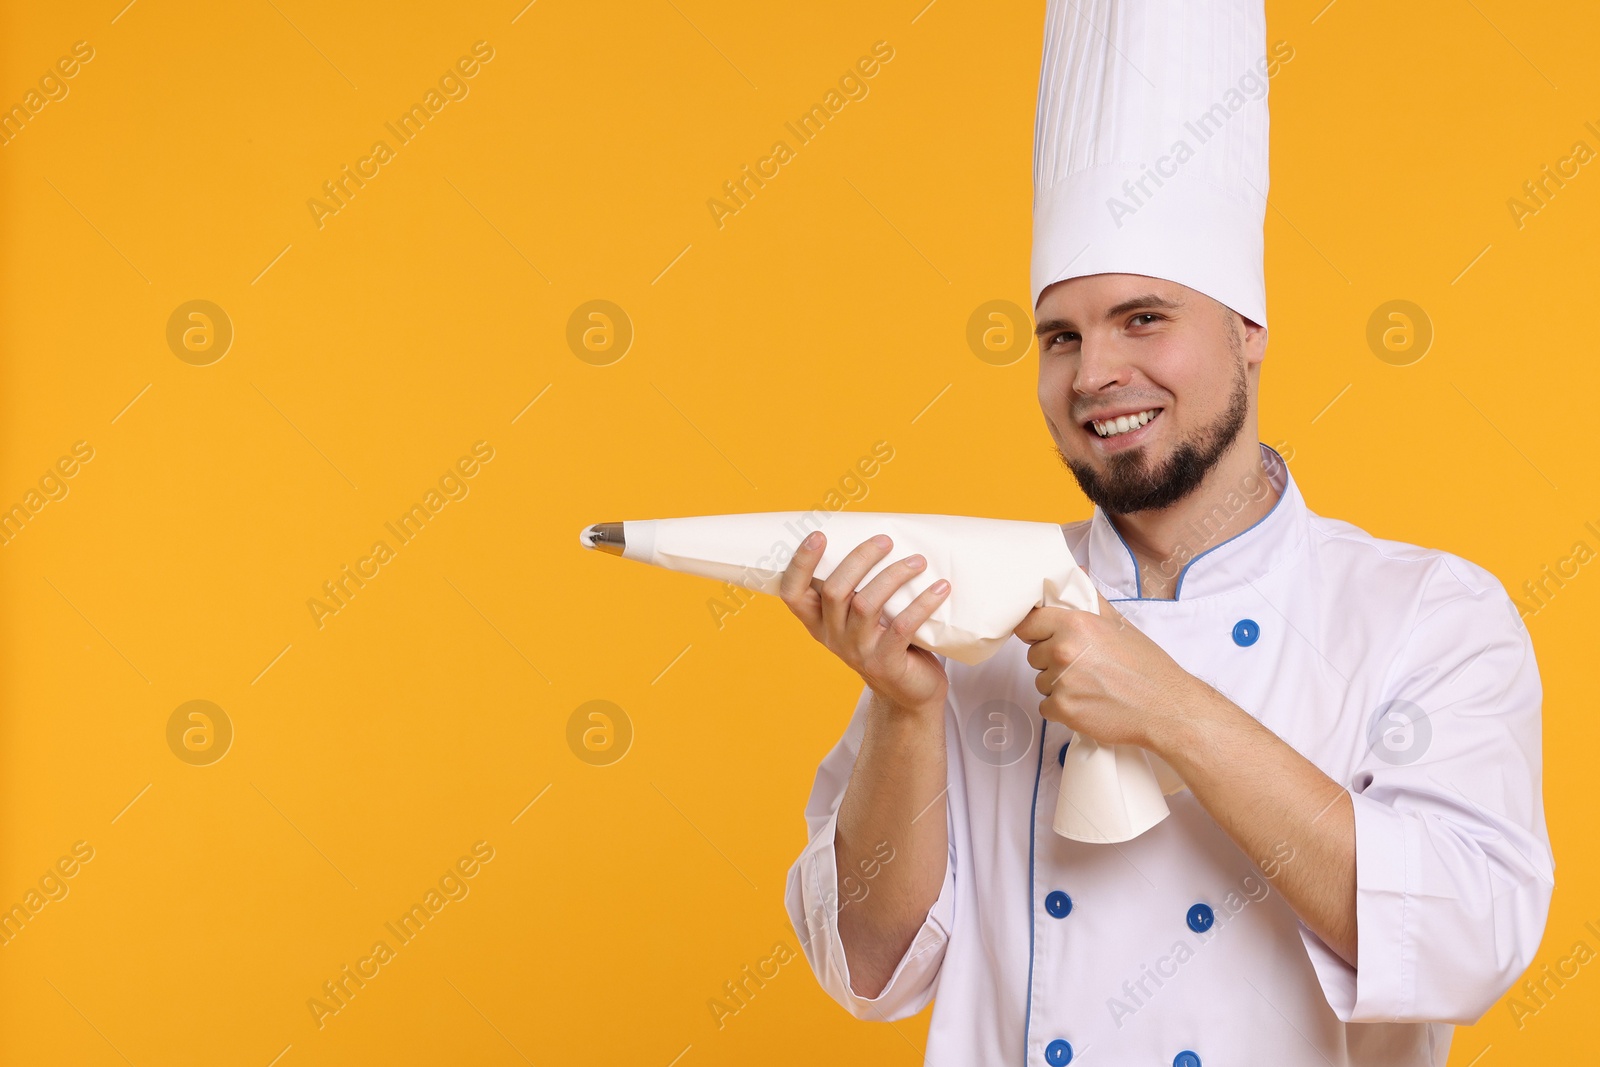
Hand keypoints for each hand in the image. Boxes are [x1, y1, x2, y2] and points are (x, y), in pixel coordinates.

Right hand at [777, 531, 951, 713]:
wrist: (908, 693)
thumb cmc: (886, 640)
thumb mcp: (862, 617)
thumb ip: (858, 587)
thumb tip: (879, 534)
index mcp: (818, 622)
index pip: (792, 593)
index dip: (800, 564)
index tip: (819, 535)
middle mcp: (833, 637)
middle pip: (835, 591)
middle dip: (860, 559)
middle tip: (886, 540)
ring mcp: (858, 652)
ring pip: (866, 605)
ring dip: (894, 576)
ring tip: (917, 561)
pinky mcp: (886, 663)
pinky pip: (902, 627)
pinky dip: (922, 603)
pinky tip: (940, 588)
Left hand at [1013, 588, 1202, 750]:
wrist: (1166, 707)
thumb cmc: (1147, 666)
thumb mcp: (1119, 624)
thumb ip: (1091, 599)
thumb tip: (1077, 573)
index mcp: (1075, 624)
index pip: (1028, 623)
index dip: (1036, 631)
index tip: (1043, 637)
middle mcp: (1063, 650)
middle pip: (1034, 655)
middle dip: (1051, 661)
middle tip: (1083, 666)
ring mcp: (1062, 682)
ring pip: (1040, 682)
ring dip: (1058, 686)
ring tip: (1090, 685)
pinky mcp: (1064, 710)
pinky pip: (1046, 707)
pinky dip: (1062, 709)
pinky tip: (1088, 704)